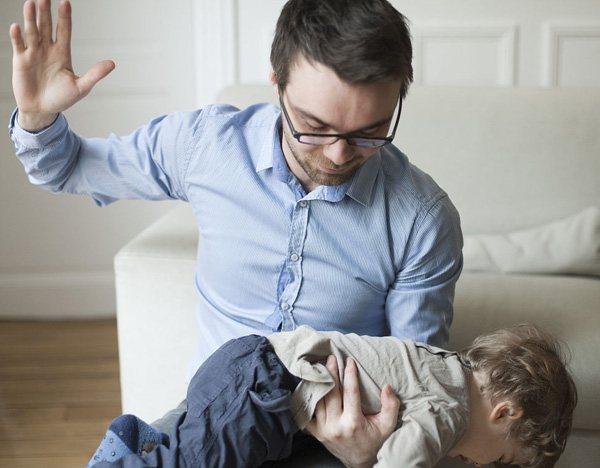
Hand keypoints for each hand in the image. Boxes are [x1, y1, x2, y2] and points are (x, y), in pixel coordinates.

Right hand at [9, 0, 114, 129]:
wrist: (42, 110)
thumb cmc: (62, 99)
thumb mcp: (81, 88)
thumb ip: (94, 75)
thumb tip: (112, 64)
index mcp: (62, 53)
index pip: (64, 31)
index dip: (64, 17)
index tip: (65, 2)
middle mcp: (47, 49)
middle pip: (47, 26)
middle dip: (46, 12)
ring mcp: (33, 53)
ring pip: (32, 32)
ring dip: (31, 19)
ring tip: (32, 4)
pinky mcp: (21, 61)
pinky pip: (19, 45)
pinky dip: (17, 37)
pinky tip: (17, 27)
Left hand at [305, 355, 400, 467]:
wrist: (360, 462)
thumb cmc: (375, 441)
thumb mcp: (387, 426)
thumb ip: (391, 406)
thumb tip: (387, 386)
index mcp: (353, 422)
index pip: (350, 392)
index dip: (350, 374)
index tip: (349, 360)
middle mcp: (336, 426)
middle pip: (331, 393)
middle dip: (331, 373)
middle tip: (331, 358)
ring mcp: (324, 430)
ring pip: (318, 400)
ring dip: (319, 383)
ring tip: (320, 367)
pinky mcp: (317, 433)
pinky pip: (308, 413)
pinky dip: (309, 399)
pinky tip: (311, 386)